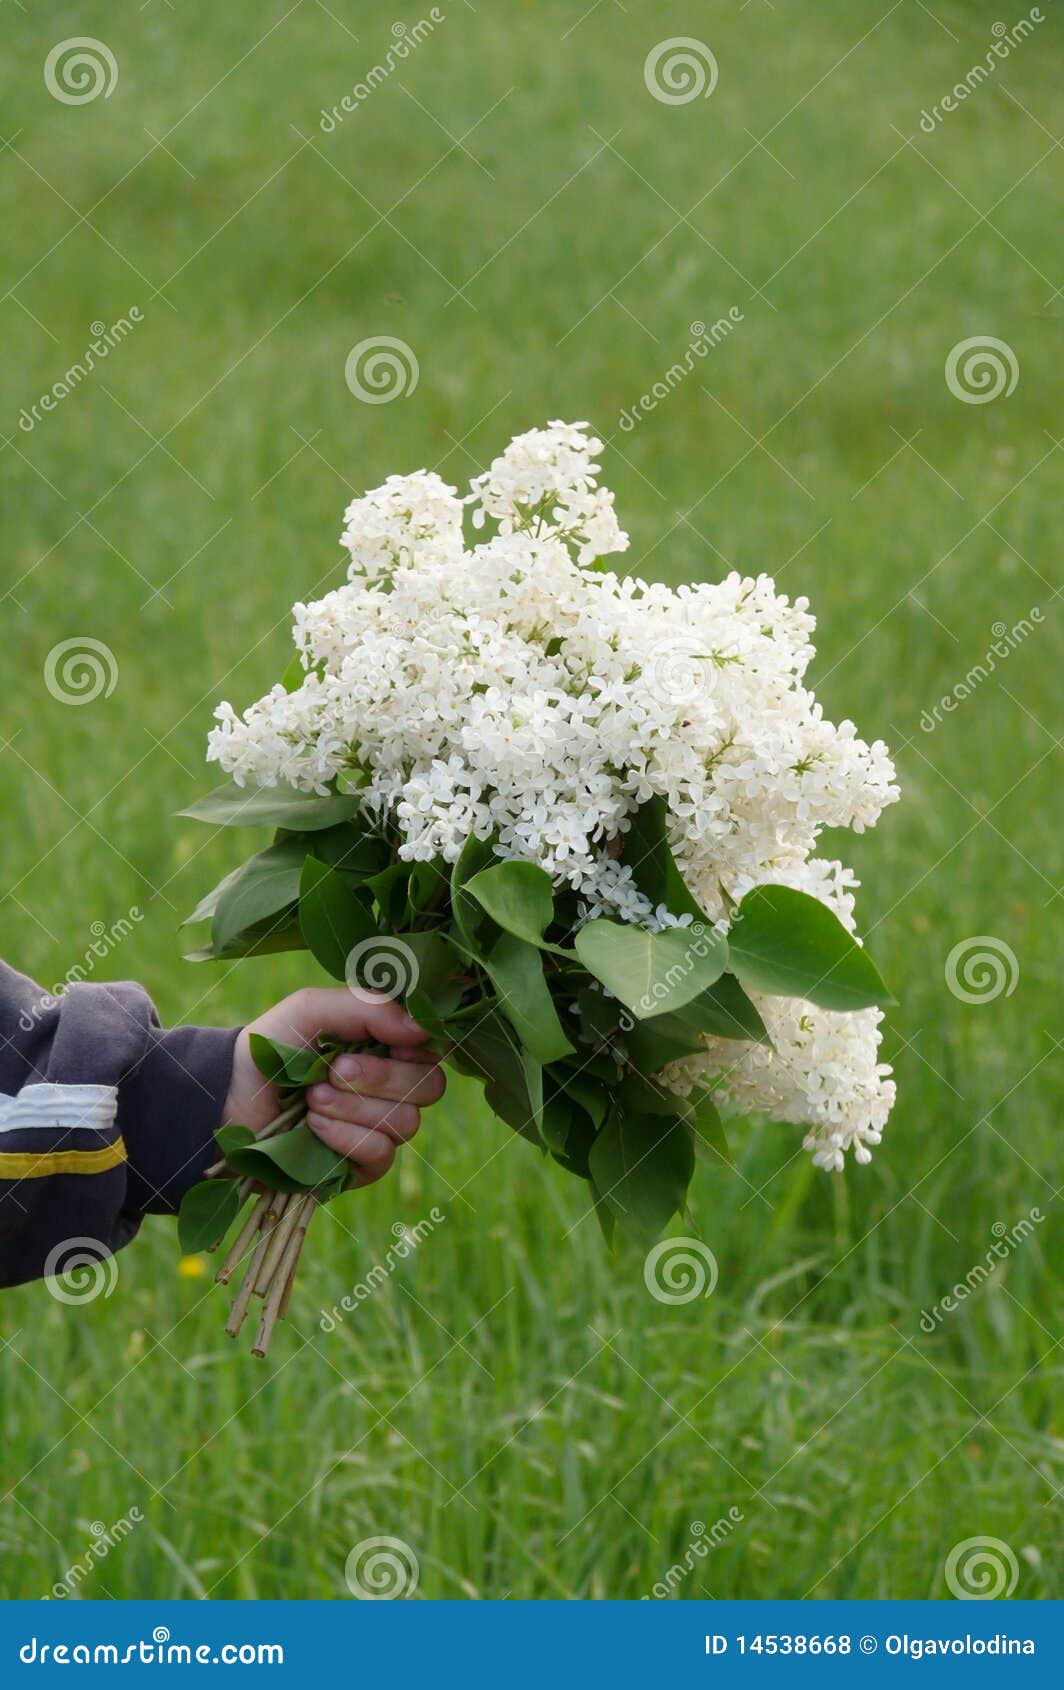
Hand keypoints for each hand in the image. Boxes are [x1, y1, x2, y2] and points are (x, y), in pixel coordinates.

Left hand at [223, 987, 445, 1187]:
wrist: (224, 1102)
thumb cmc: (267, 1050)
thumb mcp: (310, 1010)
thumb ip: (367, 1007)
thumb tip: (422, 1028)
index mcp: (386, 1047)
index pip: (434, 1050)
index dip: (416, 1048)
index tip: (385, 1042)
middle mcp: (391, 1089)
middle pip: (430, 1087)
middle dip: (379, 1078)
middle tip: (332, 1070)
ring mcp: (378, 1130)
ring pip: (406, 1123)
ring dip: (354, 1108)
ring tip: (312, 1099)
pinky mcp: (360, 1167)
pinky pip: (381, 1155)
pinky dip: (347, 1138)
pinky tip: (314, 1127)